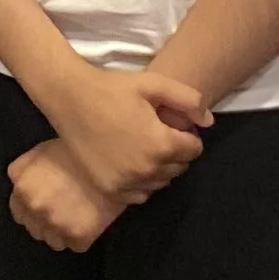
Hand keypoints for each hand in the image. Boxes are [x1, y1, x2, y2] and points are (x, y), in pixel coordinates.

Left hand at [8, 140, 122, 251]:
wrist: (112, 159)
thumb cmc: (75, 151)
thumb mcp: (39, 151)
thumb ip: (22, 171)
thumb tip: (18, 186)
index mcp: (22, 189)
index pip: (18, 214)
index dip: (32, 211)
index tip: (47, 206)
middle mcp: (35, 209)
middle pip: (35, 230)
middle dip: (47, 223)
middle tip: (65, 210)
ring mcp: (56, 225)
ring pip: (54, 242)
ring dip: (63, 233)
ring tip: (78, 217)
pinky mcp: (78, 237)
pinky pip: (76, 246)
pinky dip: (83, 237)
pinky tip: (90, 220)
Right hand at [42, 63, 209, 206]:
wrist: (70, 100)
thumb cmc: (113, 89)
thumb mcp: (154, 84)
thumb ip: (188, 100)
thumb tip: (208, 122)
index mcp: (161, 144)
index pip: (194, 150)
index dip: (188, 135)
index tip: (174, 125)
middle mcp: (147, 169)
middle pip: (179, 168)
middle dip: (175, 152)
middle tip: (157, 133)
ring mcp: (126, 183)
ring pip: (161, 182)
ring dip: (160, 168)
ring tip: (144, 146)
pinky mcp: (110, 189)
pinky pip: (140, 194)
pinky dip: (142, 182)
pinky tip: (131, 162)